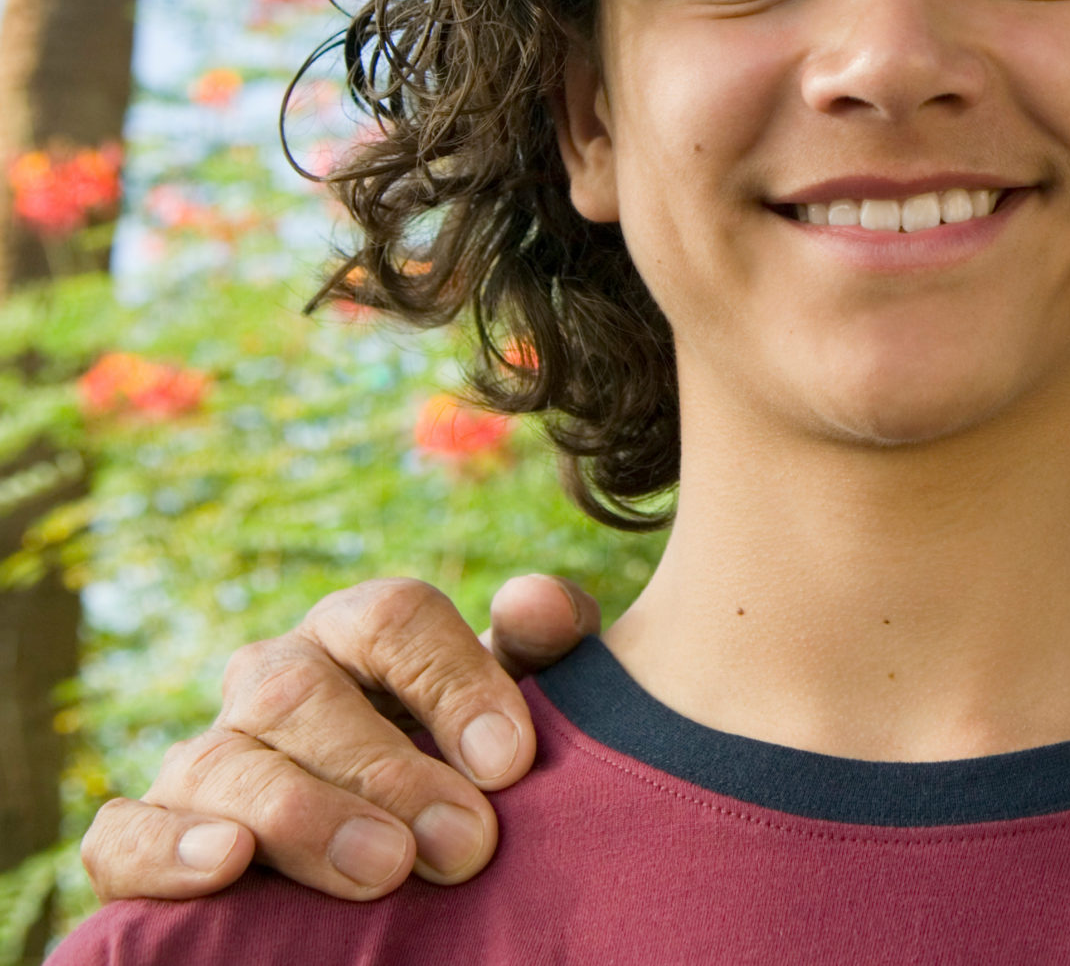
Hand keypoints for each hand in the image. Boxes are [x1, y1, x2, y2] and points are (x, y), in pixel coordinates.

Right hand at [80, 573, 597, 903]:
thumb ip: (541, 650)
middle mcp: (272, 680)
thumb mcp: (516, 705)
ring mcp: (204, 755)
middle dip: (389, 772)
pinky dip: (167, 851)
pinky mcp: (145, 837)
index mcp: (358, 632)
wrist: (393, 852)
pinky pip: (123, 834)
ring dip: (303, 817)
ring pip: (221, 762)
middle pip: (303, 692)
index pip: (391, 616)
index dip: (452, 681)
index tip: (512, 763)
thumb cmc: (463, 762)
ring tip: (382, 870)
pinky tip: (227, 866)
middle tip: (465, 844)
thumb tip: (536, 604)